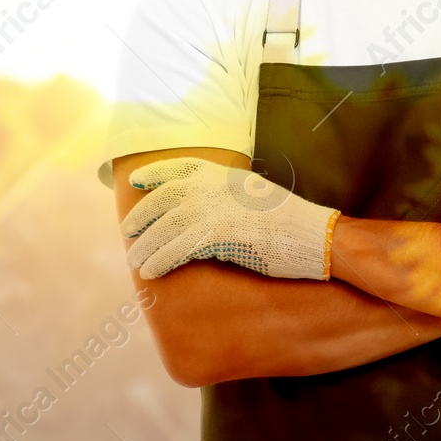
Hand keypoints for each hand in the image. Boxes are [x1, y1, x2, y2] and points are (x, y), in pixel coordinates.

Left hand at [120, 157, 341, 279]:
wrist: (314, 235)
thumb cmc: (287, 220)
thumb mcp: (251, 192)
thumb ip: (224, 193)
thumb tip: (201, 205)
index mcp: (219, 172)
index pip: (176, 168)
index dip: (152, 174)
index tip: (135, 181)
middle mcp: (210, 185)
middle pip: (162, 200)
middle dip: (141, 216)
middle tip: (127, 232)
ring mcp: (212, 208)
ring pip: (165, 228)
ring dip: (146, 246)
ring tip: (135, 261)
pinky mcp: (216, 235)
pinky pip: (177, 249)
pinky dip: (160, 261)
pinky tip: (151, 272)